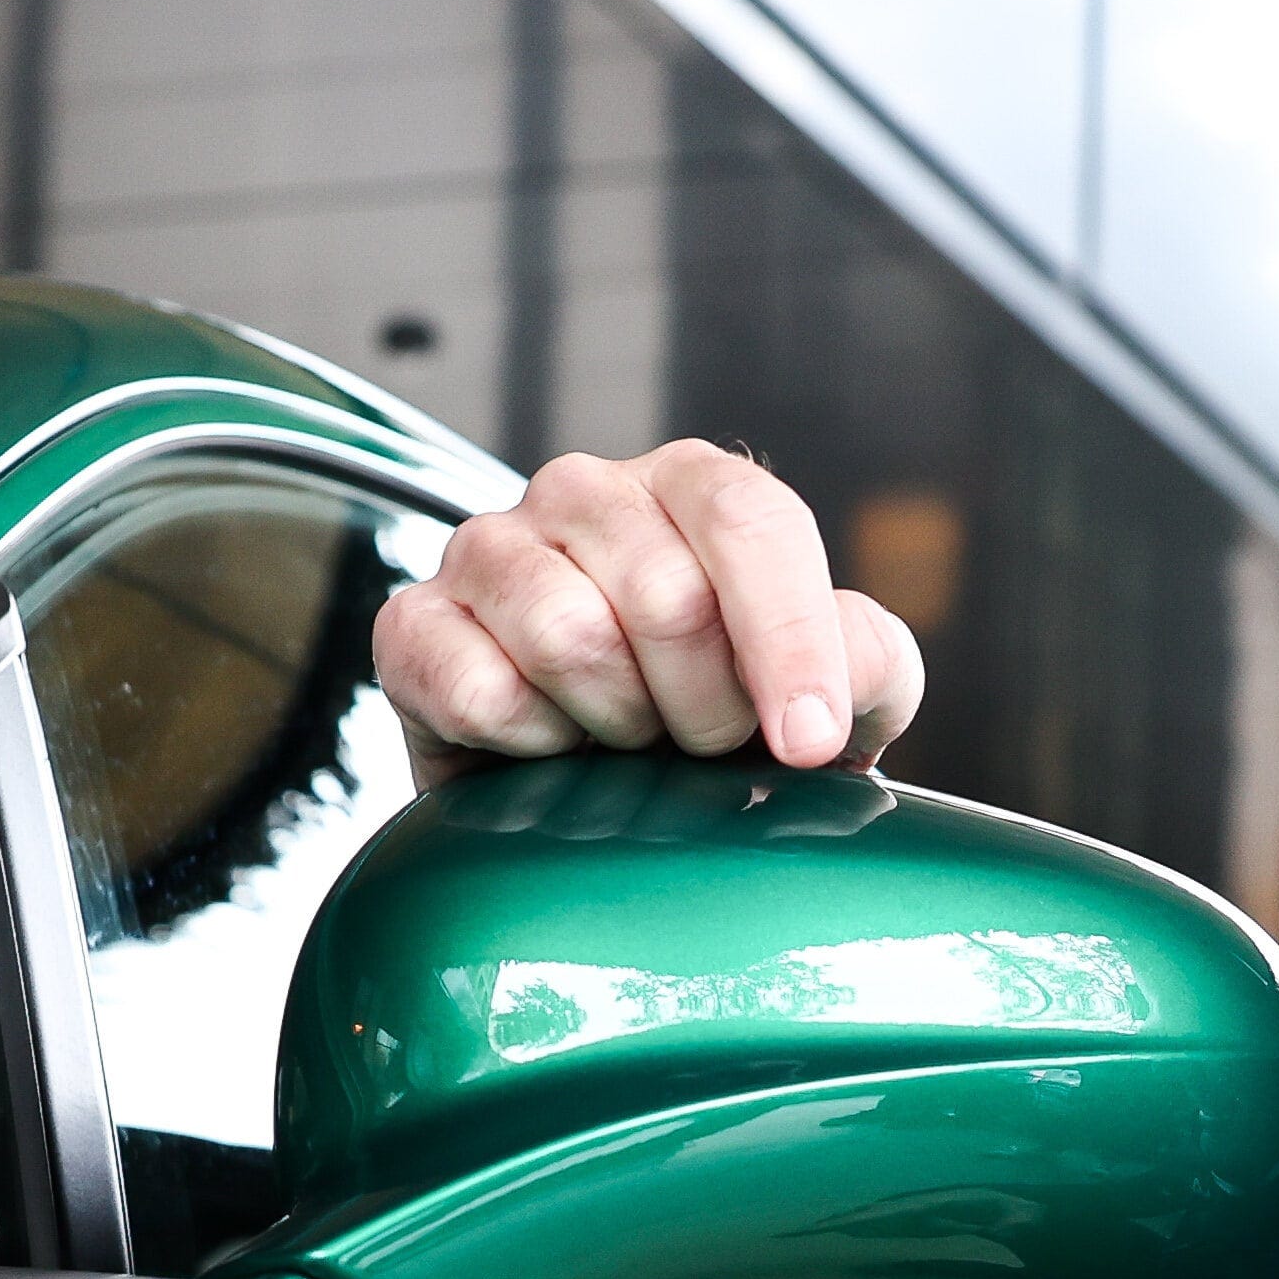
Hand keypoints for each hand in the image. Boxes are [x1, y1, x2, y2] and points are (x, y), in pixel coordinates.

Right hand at [373, 442, 926, 774]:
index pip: (748, 521)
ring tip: (625, 743)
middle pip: (664, 595)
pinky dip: (528, 745)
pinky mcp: (414, 625)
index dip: (787, 640)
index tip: (809, 745)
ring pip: (566, 637)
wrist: (596, 792)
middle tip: (701, 746)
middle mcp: (585, 495)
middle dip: (703, 708)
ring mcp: (489, 550)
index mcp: (692, 486)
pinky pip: (477, 689)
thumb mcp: (832, 697)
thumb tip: (828, 701)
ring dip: (616, 725)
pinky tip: (548, 751)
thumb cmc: (721, 723)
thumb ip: (864, 666)